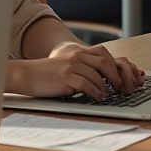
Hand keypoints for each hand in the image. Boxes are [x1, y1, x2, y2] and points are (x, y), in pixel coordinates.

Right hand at [9, 42, 143, 99]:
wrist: (27, 74)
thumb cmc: (48, 74)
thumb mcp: (67, 66)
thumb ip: (83, 69)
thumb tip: (105, 81)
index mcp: (78, 53)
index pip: (105, 54)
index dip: (117, 66)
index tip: (124, 79)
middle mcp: (76, 56)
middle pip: (105, 62)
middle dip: (117, 77)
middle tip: (122, 89)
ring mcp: (71, 66)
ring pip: (98, 75)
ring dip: (107, 88)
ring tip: (108, 95)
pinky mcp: (66, 77)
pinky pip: (87, 85)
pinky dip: (96, 93)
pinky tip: (97, 97)